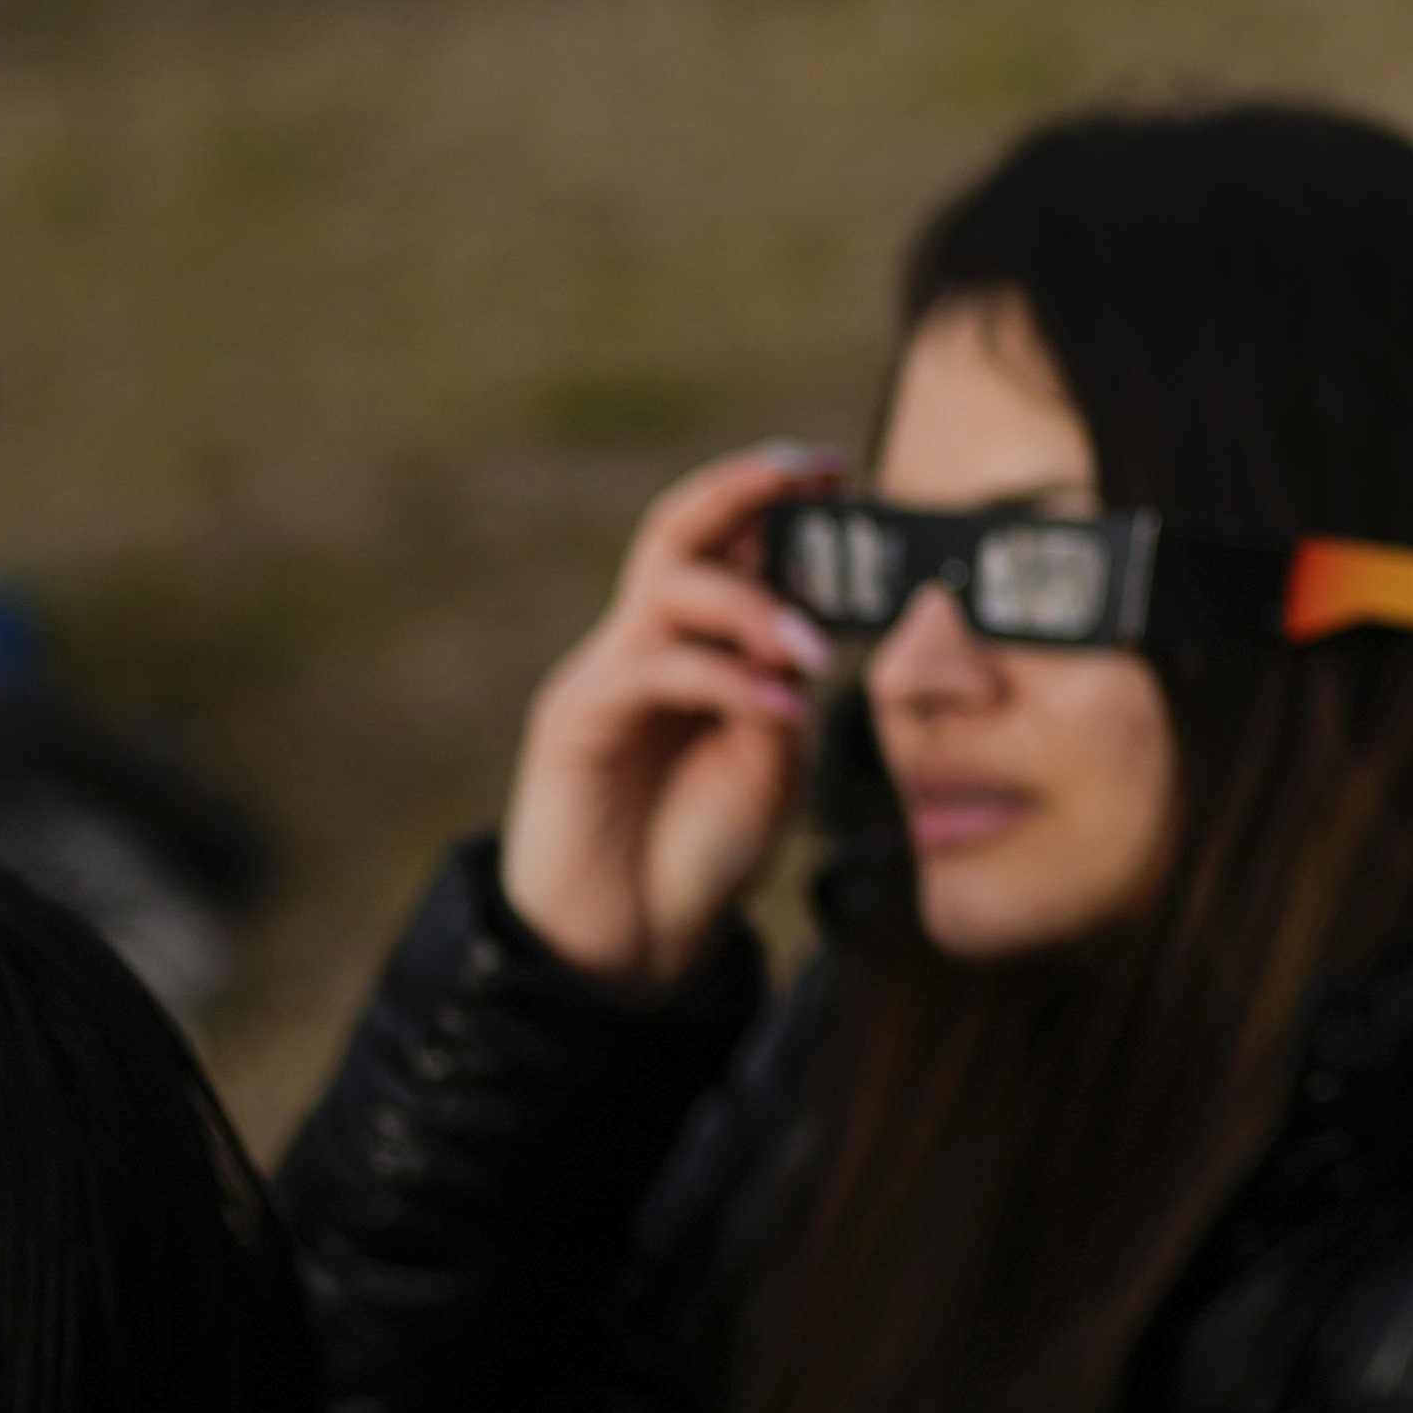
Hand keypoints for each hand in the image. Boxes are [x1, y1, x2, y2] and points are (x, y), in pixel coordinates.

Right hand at [504, 443, 839, 993]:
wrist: (630, 944)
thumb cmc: (699, 851)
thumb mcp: (768, 767)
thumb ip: (779, 696)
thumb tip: (798, 637)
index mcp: (697, 647)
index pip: (728, 545)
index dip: (774, 497)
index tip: (837, 469)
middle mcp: (645, 644)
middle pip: (677, 527)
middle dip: (743, 485)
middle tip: (811, 474)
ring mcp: (606, 675)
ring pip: (668, 584)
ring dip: (751, 605)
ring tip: (810, 652)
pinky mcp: (575, 718)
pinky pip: (653, 667)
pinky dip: (724, 678)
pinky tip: (775, 711)